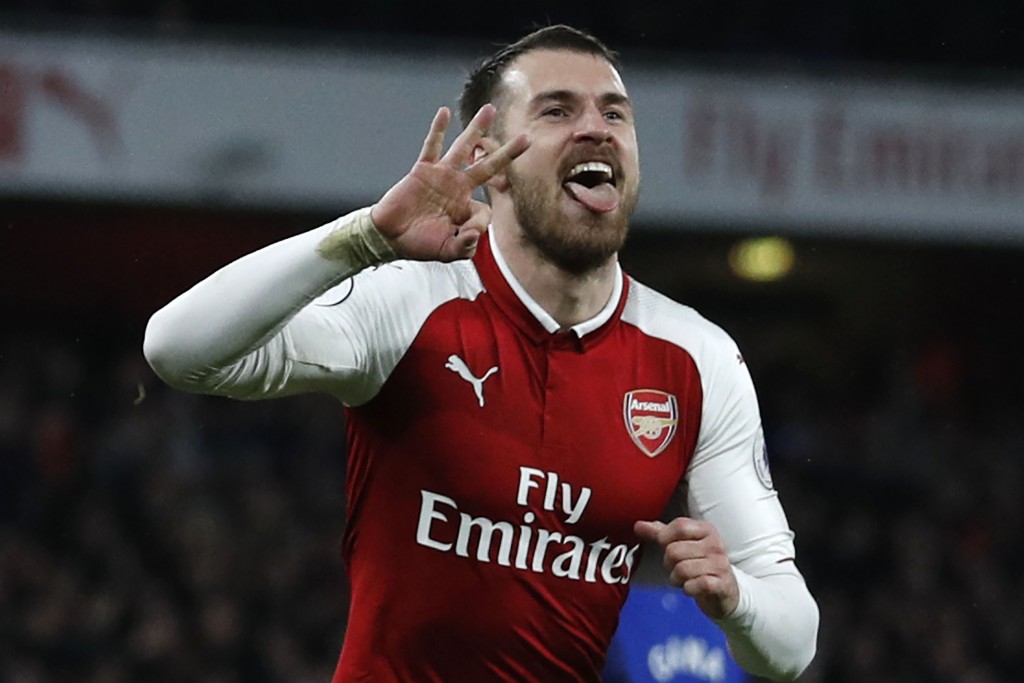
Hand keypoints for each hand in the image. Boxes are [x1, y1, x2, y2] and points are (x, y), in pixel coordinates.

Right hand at [371, 104, 528, 261]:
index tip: (466, 234)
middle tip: (526, 138)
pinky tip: (444, 112)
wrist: (390, 236)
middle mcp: (458, 188)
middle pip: (489, 166)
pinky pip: (432, 147)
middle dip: (508, 153)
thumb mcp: (445, 252)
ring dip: (476, 129)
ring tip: (489, 109)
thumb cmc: (418, 244)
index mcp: (465, 208)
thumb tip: (474, 234)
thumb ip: (463, 247)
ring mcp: (442, 176)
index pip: (485, 211)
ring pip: (463, 148)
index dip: (479, 225)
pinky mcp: (423, 170)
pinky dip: (437, 130)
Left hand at [634, 518, 739, 619]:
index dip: (664, 538)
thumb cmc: (700, 564)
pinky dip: (688, 589)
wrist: (725, 591)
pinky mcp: (723, 584)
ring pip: (682, 569)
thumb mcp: (682, 545)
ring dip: (676, 578)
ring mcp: (720, 564)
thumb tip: (637, 525)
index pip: (679, 526)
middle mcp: (715, 544)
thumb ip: (660, 534)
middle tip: (676, 568)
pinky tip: (692, 588)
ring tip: (684, 579)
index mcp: (706, 530)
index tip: (665, 547)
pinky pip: (696, 585)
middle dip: (669, 564)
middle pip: (674, 550)